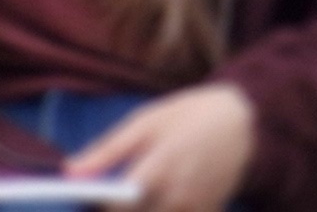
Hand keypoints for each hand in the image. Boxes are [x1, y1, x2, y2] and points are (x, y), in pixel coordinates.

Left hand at [67, 83, 258, 211]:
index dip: (100, 205)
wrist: (245, 122)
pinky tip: (163, 196)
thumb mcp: (147, 120)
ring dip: (140, 209)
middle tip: (116, 191)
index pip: (120, 203)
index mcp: (161, 164)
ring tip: (143, 189)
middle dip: (118, 208)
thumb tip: (70, 170)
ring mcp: (195, 207)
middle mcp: (179, 192)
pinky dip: (162, 209)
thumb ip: (107, 149)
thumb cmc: (190, 115)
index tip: (89, 199)